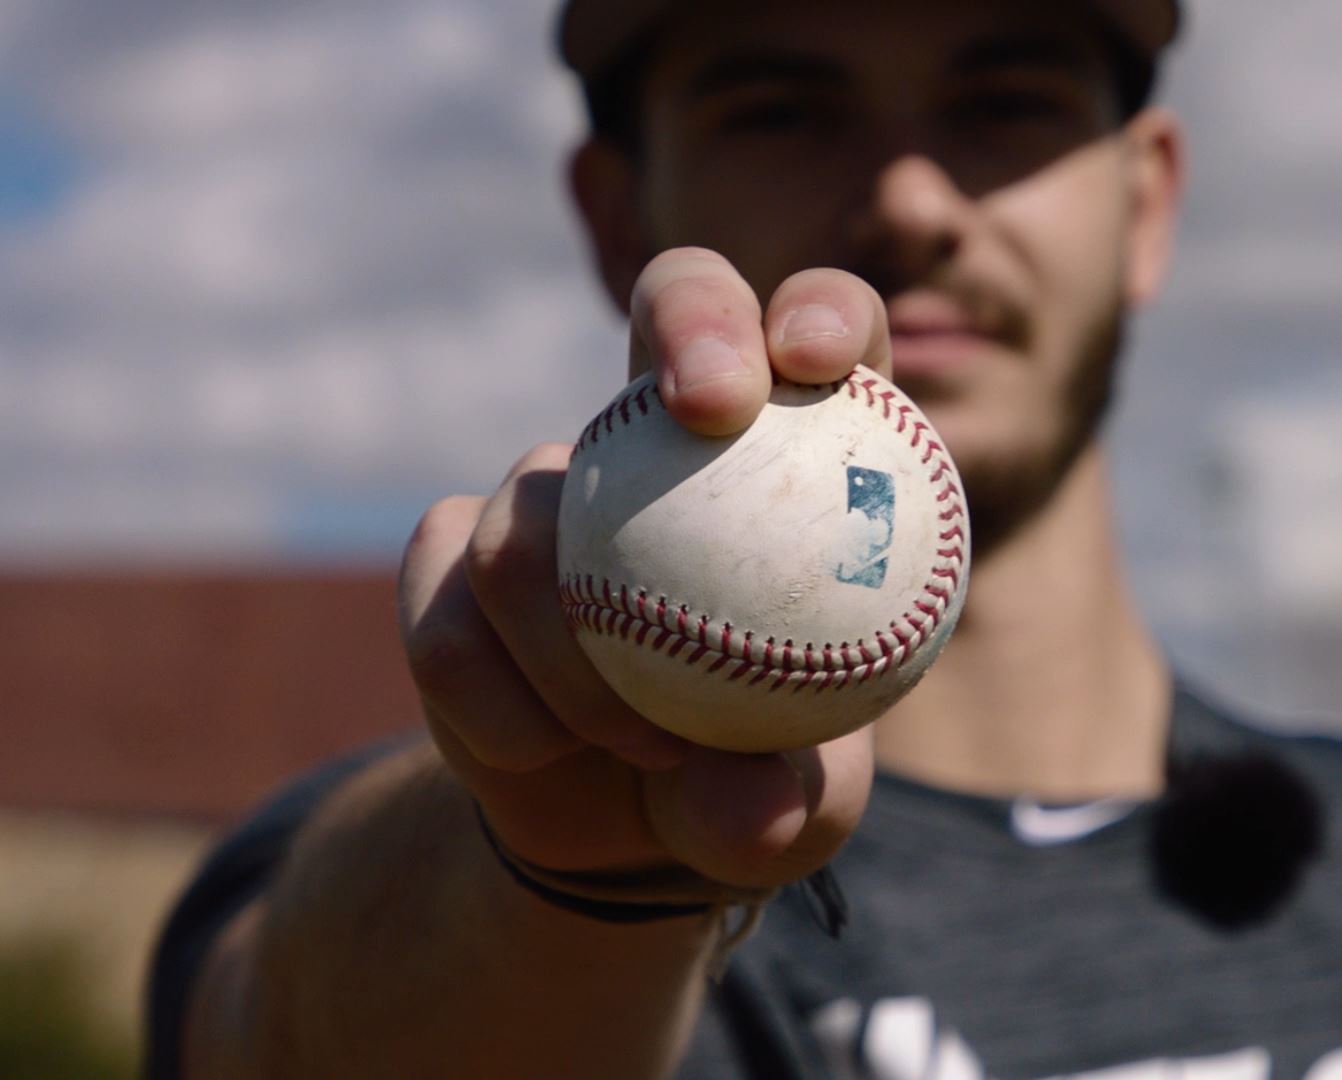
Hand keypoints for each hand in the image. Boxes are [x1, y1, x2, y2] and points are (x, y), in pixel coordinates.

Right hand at [398, 247, 892, 892]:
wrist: (623, 824)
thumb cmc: (750, 781)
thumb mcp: (797, 812)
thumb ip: (787, 802)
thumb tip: (756, 803)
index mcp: (794, 454)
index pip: (826, 327)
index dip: (820, 311)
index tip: (811, 364)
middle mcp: (669, 435)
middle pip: (678, 295)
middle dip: (694, 317)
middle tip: (710, 405)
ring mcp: (551, 486)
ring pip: (531, 513)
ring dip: (579, 649)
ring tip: (649, 742)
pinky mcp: (449, 557)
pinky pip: (449, 617)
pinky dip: (501, 705)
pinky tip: (543, 753)